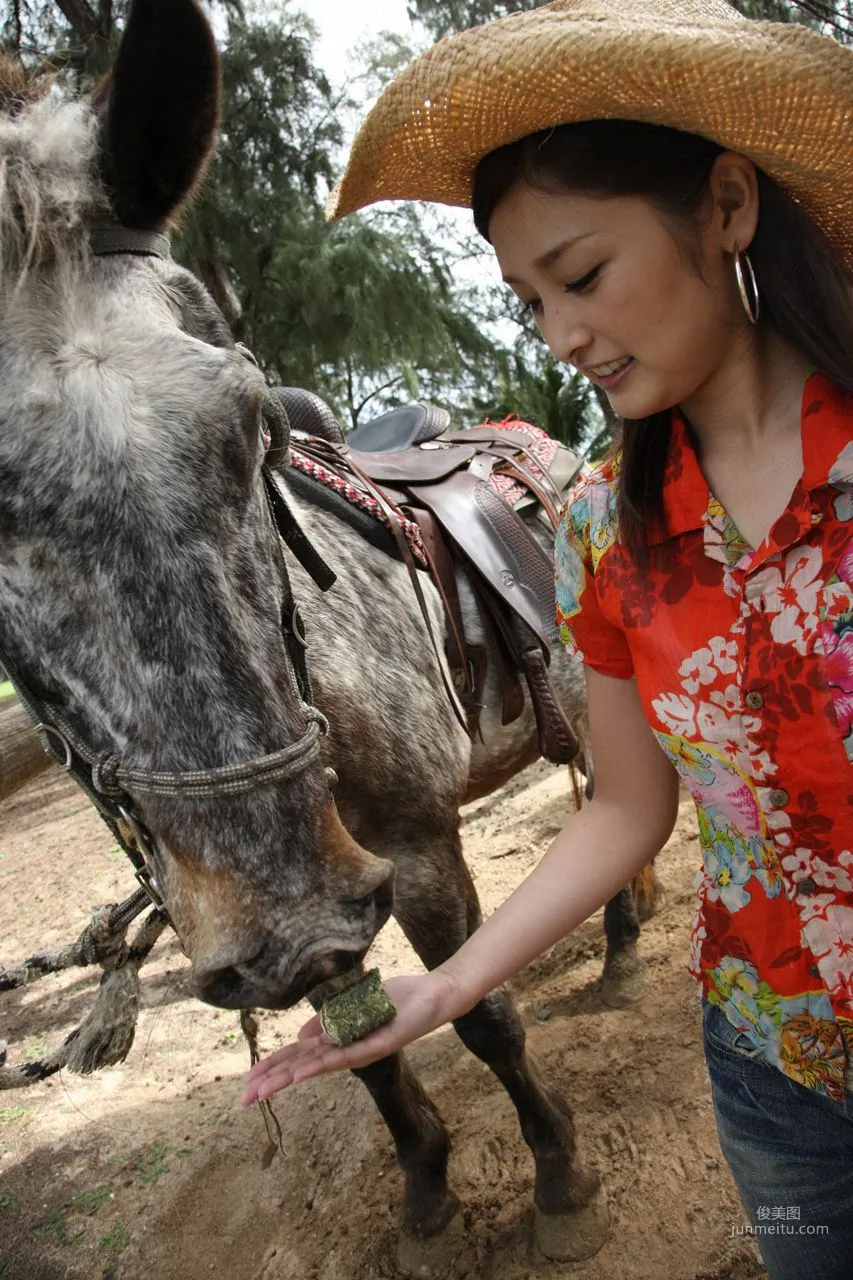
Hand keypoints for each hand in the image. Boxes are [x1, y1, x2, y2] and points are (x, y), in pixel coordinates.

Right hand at [239, 969, 461, 1107]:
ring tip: (263, 1090)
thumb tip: (300, 1037)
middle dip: (270, 1083)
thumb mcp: (354, 1007)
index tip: (246, 1084)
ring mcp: (360, 1051)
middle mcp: (345, 1052)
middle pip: (300, 1069)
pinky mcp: (378, 1046)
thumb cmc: (396, 1001)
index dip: (271, 1069)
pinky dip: (323, 1062)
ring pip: (317, 1067)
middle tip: (242, 1100)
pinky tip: (303, 1068)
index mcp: (337, 1042)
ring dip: (288, 1078)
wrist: (433, 997)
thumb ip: (328, 1020)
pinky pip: (347, 1055)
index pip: (296, 1058)